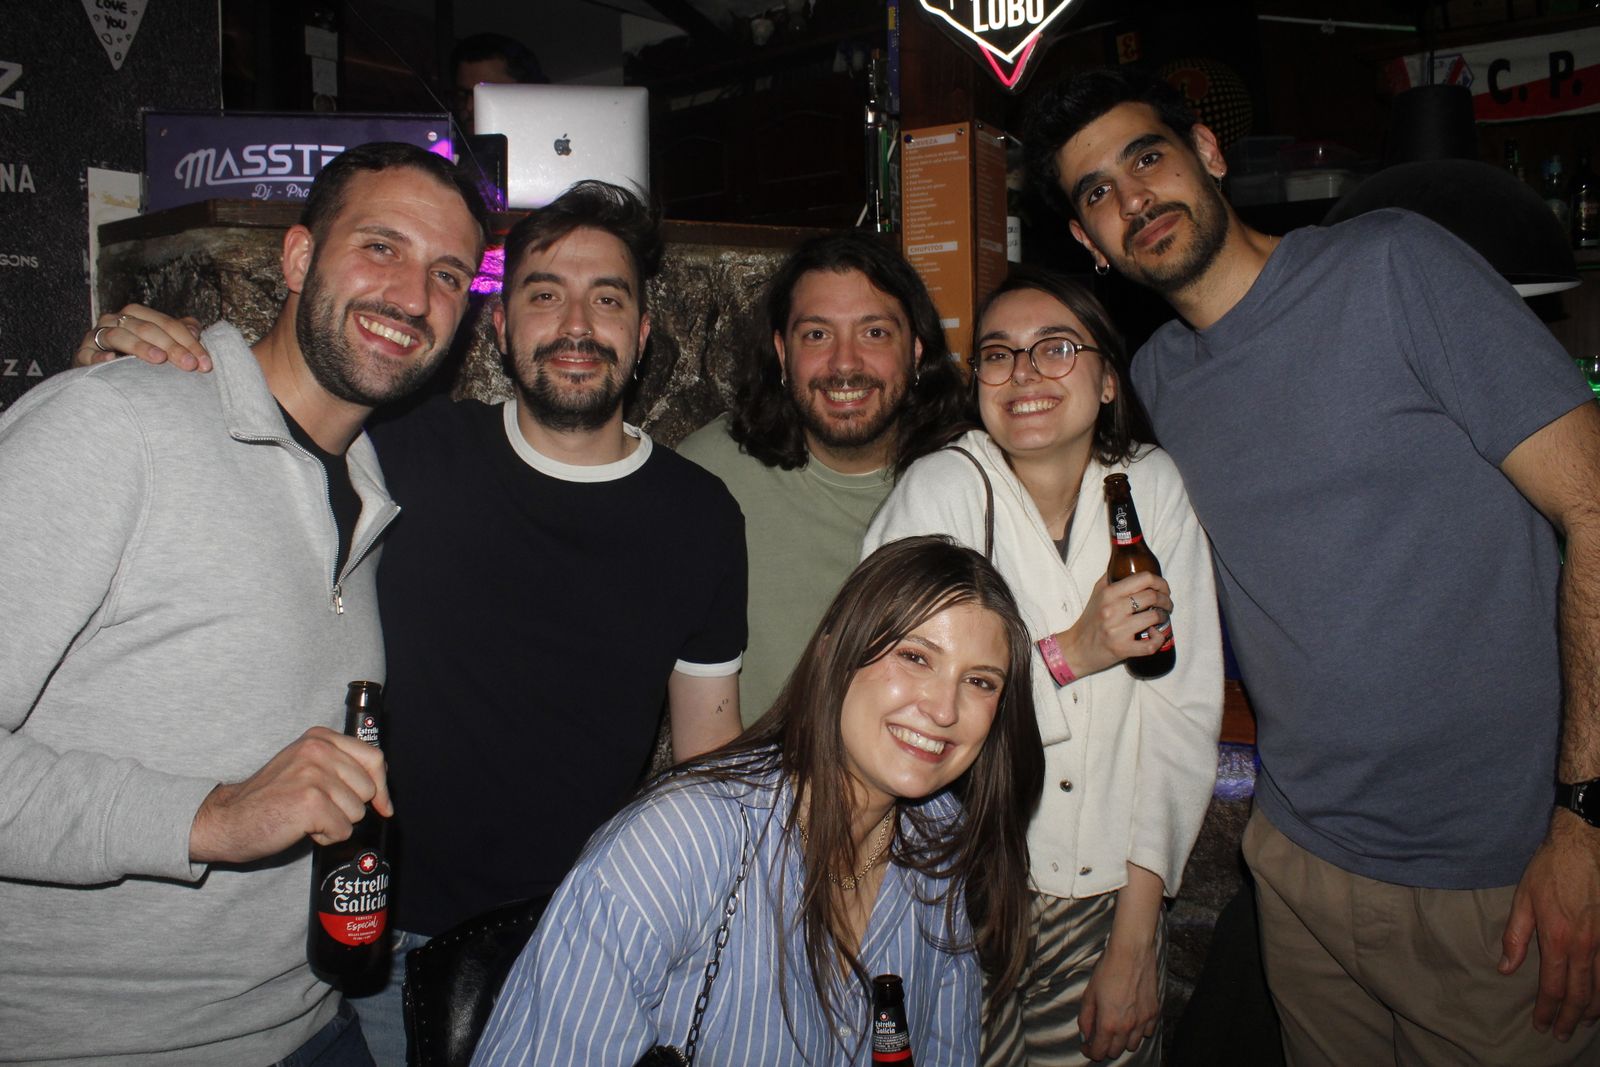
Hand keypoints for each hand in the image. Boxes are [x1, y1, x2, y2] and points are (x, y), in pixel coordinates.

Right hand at [74, 304, 210, 371]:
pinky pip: (88, 354)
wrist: (102, 374)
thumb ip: (179, 333)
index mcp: (136, 315)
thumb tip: (195, 330)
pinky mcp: (82, 354)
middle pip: (146, 328)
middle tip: (189, 365)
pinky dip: (99, 357)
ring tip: (159, 359)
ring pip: (118, 336)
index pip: (167, 324)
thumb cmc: (137, 357)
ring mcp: (96, 337)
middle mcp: (115, 321)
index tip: (206, 363)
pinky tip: (111, 361)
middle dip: (171, 346)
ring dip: (139, 347)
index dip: (189, 342)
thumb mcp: (161, 343)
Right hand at [188, 726, 391, 863]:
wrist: (228, 820)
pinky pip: (342, 830)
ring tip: (306, 817)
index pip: (374, 758)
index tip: (382, 805)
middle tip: (318, 810)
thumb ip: (341, 767)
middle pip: (368, 789)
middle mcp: (318, 750)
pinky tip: (302, 829)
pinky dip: (326, 837)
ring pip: (357, 812)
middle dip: (349, 807)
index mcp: (320, 738)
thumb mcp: (306, 767)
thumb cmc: (270, 799)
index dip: (382, 786)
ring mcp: (313, 775)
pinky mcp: (310, 803)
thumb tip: (384, 792)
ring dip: (335, 823)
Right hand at [1057, 573, 1173, 677]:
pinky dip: (1159, 638)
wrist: (1077, 648)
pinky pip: (1150, 644)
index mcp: (1109, 593)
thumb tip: (1129, 562)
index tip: (1163, 588)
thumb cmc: (1091, 619)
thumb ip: (1112, 576)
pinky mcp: (1122, 649)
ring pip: (1154, 617)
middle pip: (1152, 596)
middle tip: (1166, 604)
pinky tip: (1155, 634)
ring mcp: (1118, 630)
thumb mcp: (1097, 592)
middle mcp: (1112, 610)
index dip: (1160, 582)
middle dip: (1166, 599)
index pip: (1144, 579)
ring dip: (1163, 616)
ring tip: (1161, 617)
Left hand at [1080, 923, 1161, 1060]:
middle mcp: (1127, 1027)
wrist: (1131, 952)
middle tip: (1099, 1035)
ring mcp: (1143, 1021)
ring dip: (1122, 1041)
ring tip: (1116, 1027)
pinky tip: (1132, 1020)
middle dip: (1104, 1047)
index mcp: (1108, 1023)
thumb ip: (1085, 1018)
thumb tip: (1085, 1035)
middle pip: (1115, 1051)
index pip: (1099, 1052)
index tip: (1086, 1045)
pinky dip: (1139, 1031)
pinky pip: (1147, 1032)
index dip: (1090, 1051)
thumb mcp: (1089, 994)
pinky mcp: (1154, 1012)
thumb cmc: (1107, 969)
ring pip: (1133, 1045)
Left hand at [1500, 811, 1599, 1039]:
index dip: (1547, 1010)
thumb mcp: (1523, 900)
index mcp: (1558, 940)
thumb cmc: (1550, 870)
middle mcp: (1586, 946)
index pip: (1552, 987)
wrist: (1583, 846)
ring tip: (1582, 1022)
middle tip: (1562, 1035)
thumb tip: (1506, 968)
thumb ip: (1515, 937)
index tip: (1542, 1026)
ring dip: (1593, 1009)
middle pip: (1580, 994)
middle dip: (1570, 1018)